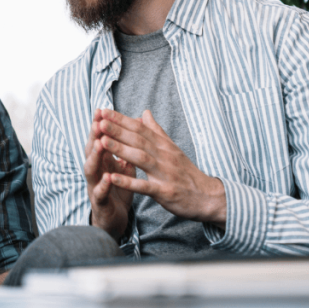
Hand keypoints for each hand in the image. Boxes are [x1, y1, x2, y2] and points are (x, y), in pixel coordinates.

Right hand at [85, 109, 136, 238]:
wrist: (115, 219)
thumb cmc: (118, 190)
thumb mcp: (123, 168)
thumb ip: (125, 151)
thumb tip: (131, 131)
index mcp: (102, 161)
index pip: (100, 140)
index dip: (100, 126)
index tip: (102, 110)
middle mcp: (95, 171)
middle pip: (91, 150)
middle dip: (94, 136)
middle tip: (98, 122)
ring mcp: (94, 186)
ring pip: (91, 169)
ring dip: (95, 157)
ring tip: (100, 144)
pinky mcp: (99, 203)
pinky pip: (100, 193)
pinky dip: (104, 185)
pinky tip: (108, 178)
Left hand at [96, 109, 225, 224]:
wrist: (209, 197)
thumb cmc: (186, 172)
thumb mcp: (172, 149)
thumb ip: (156, 131)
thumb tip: (145, 112)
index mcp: (163, 146)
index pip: (140, 128)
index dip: (121, 119)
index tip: (103, 111)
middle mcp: (164, 156)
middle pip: (138, 140)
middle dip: (117, 130)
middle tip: (99, 120)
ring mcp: (165, 173)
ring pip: (141, 158)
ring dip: (120, 150)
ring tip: (102, 142)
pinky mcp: (165, 192)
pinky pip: (145, 186)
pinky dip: (129, 182)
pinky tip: (112, 178)